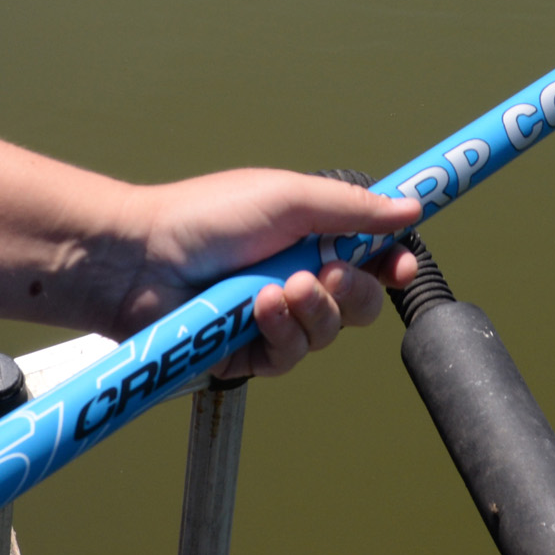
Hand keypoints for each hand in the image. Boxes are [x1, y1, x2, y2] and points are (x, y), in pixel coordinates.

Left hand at [102, 170, 421, 380]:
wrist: (142, 258)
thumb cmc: (207, 216)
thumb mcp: (289, 198)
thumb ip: (353, 208)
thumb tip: (412, 207)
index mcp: (307, 235)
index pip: (368, 256)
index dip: (391, 264)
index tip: (402, 266)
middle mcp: (294, 277)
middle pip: (358, 302)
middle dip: (353, 292)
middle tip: (329, 274)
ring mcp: (272, 318)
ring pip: (326, 332)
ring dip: (313, 311)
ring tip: (281, 289)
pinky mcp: (248, 354)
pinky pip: (289, 356)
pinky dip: (282, 331)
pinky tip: (259, 310)